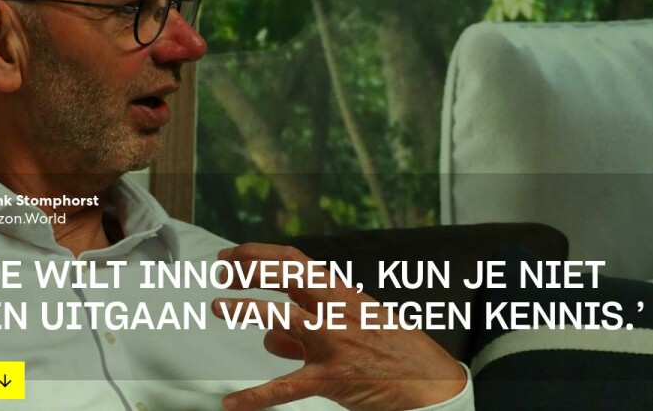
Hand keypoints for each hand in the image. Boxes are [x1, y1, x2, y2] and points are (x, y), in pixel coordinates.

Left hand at [213, 243, 465, 410]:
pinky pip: (288, 387)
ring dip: (249, 308)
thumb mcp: (354, 328)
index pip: (296, 262)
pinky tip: (233, 402)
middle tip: (224, 271)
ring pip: (286, 317)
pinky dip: (256, 396)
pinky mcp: (334, 378)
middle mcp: (338, 311)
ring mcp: (335, 343)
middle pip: (290, 274)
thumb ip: (307, 333)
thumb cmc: (398, 353)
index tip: (235, 258)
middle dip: (252, 267)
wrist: (432, 383)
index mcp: (343, 295)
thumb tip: (269, 338)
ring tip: (220, 306)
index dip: (261, 255)